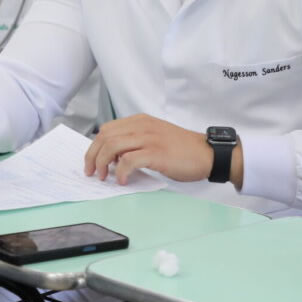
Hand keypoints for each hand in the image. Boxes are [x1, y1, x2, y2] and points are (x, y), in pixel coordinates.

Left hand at [84, 114, 213, 183]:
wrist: (209, 154)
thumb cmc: (182, 149)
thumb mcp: (154, 137)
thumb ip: (135, 141)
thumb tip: (113, 157)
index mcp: (139, 121)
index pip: (106, 129)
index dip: (95, 146)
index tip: (92, 161)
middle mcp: (142, 126)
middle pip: (105, 137)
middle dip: (93, 155)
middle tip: (92, 172)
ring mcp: (149, 138)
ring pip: (112, 146)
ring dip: (102, 163)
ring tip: (104, 177)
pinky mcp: (156, 153)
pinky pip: (128, 160)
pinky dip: (120, 171)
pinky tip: (122, 180)